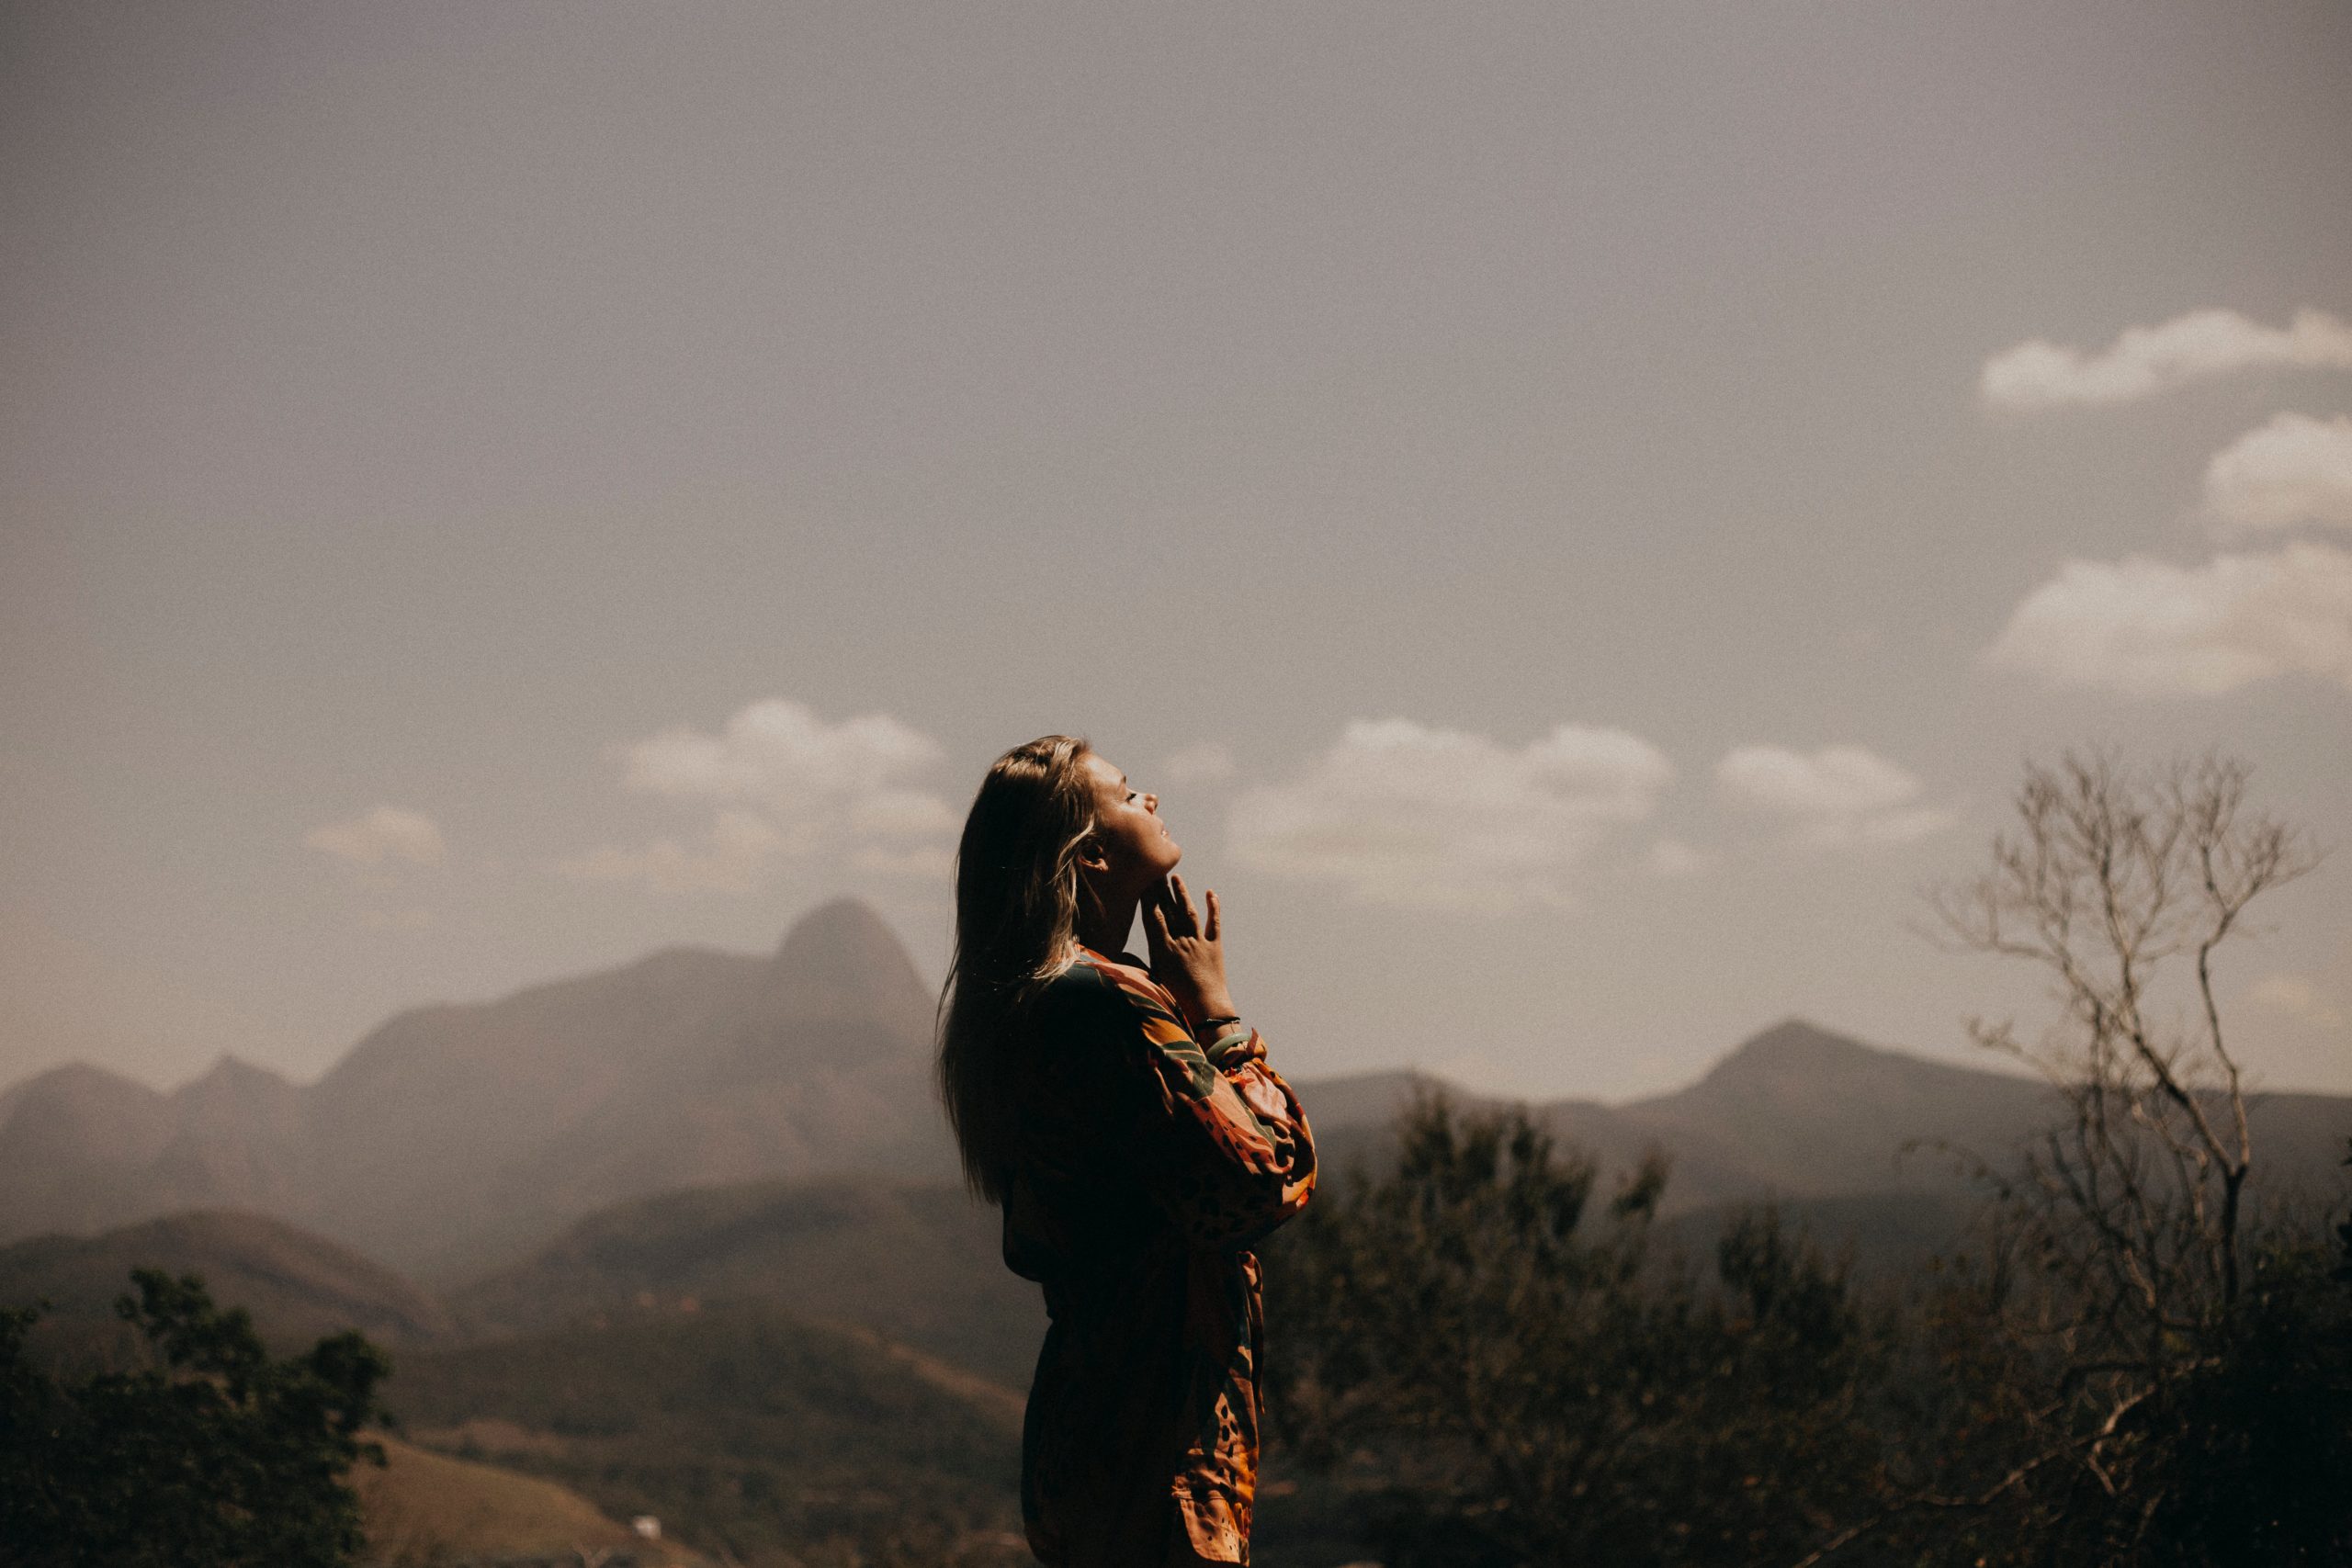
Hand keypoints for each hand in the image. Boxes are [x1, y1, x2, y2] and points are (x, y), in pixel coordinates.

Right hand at [1144, 873, 1234, 1031]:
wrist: (1206, 1008)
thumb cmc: (1176, 999)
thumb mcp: (1153, 981)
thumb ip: (1136, 965)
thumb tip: (1116, 955)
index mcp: (1163, 949)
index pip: (1153, 917)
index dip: (1148, 898)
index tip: (1143, 882)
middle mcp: (1180, 941)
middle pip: (1169, 910)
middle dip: (1161, 890)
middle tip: (1156, 870)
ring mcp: (1198, 942)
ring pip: (1189, 912)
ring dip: (1182, 894)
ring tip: (1176, 877)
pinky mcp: (1215, 947)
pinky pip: (1214, 923)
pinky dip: (1214, 908)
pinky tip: (1211, 893)